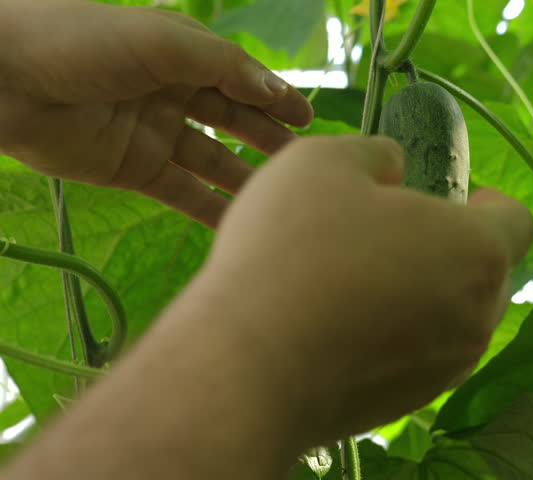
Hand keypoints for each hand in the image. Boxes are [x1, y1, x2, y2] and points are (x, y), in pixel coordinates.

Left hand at [0, 0, 311, 227]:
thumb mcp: (163, 41)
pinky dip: (210, 209)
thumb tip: (276, 93)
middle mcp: (171, 93)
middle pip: (233, 121)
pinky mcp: (134, 170)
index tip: (309, 120)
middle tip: (305, 164)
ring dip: (246, 178)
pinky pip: (182, 192)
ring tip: (283, 199)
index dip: (275, 98)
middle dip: (269, 140)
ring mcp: (154, 133)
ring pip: (213, 160)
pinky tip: (241, 223)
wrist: (4, 79)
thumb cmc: (80, 43)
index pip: (240, 79)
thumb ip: (225, 67)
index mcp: (180, 54)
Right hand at [194, 136, 532, 444]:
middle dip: (457, 248)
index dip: (491, 203)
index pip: (517, 221)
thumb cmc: (291, 251)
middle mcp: (477, 317)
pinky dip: (399, 334)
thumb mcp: (324, 162)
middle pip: (488, 274)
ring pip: (456, 318)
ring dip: (426, 292)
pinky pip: (420, 356)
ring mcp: (444, 370)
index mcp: (477, 252)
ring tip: (364, 278)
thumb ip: (376, 153)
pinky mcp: (407, 405)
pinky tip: (343, 323)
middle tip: (399, 233)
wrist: (245, 367)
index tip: (459, 197)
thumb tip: (393, 168)